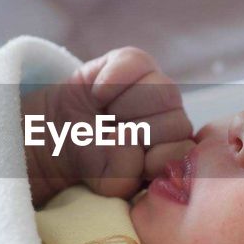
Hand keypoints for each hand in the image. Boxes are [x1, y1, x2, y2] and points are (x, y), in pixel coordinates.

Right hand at [26, 47, 194, 202]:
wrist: (58, 134)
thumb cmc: (90, 160)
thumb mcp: (105, 181)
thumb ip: (124, 174)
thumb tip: (127, 137)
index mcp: (175, 150)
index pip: (184, 153)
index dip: (152, 160)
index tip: (124, 163)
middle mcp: (174, 118)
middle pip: (178, 123)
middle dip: (137, 134)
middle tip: (110, 136)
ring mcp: (158, 87)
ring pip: (162, 93)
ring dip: (124, 108)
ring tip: (105, 115)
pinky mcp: (135, 62)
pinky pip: (137, 64)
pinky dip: (114, 80)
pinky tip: (98, 94)